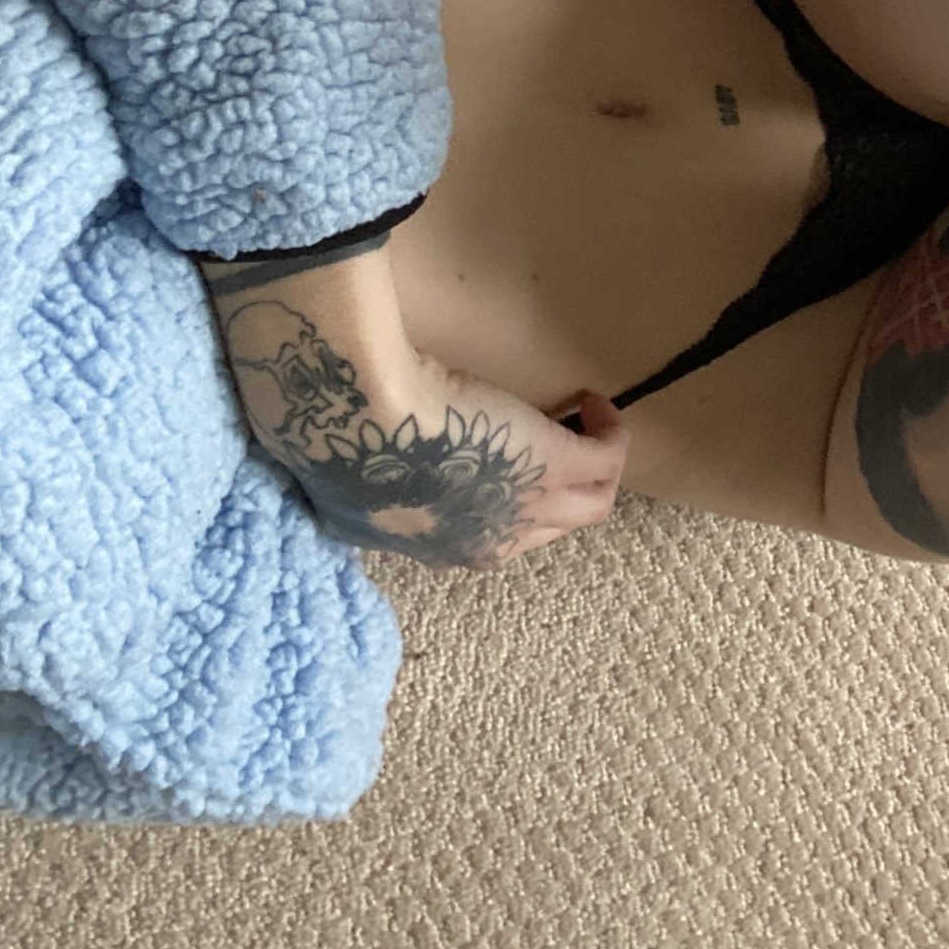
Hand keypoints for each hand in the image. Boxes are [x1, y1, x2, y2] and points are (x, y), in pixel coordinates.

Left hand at [203, 247, 631, 570]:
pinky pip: (609, 461)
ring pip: (590, 503)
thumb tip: (352, 468)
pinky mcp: (555, 464)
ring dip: (593, 463)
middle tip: (551, 432)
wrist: (361, 417)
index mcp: (437, 548)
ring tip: (581, 418)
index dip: (504, 497)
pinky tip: (588, 400)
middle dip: (555, 485)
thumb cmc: (340, 438)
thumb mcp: (341, 477)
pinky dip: (609, 432)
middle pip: (548, 529)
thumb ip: (357, 482)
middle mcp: (487, 544)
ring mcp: (527, 509)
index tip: (498, 453)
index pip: (491, 539)